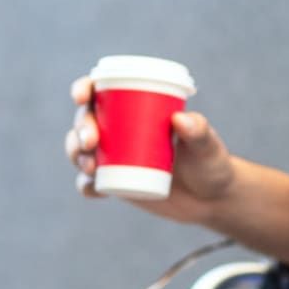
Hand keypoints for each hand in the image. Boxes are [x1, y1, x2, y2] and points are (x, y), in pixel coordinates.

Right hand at [64, 76, 235, 222]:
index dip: (84, 89)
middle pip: (86, 121)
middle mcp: (119, 130)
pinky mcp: (115, 185)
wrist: (211, 199)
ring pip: (81, 151)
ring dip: (77, 155)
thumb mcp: (207, 146)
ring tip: (91, 166)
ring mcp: (114, 158)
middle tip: (92, 141)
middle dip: (81, 128)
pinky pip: (91, 184)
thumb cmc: (210, 163)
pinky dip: (87, 186)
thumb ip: (200, 132)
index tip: (82, 95)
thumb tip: (181, 119)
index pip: (101, 91)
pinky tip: (92, 188)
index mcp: (135, 108)